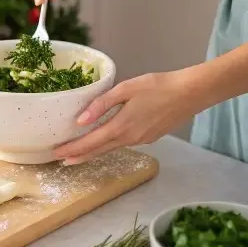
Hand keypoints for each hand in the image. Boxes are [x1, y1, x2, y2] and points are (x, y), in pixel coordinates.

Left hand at [55, 70, 205, 164]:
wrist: (190, 93)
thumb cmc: (157, 86)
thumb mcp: (125, 89)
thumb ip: (101, 104)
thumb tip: (81, 120)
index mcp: (121, 126)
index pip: (91, 142)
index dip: (73, 149)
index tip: (57, 154)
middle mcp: (130, 138)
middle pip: (99, 150)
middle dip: (79, 155)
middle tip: (61, 160)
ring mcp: (141, 140)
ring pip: (111, 148)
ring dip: (93, 152)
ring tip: (78, 153)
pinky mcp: (150, 137)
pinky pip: (124, 143)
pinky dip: (109, 145)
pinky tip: (104, 141)